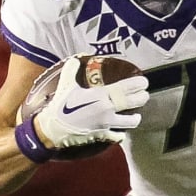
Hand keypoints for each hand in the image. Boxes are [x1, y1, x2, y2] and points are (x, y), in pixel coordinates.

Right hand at [34, 55, 148, 148]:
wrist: (52, 129)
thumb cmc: (60, 107)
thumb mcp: (65, 86)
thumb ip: (71, 70)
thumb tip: (75, 59)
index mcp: (101, 95)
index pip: (128, 87)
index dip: (139, 84)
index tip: (143, 82)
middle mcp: (107, 109)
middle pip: (134, 102)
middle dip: (142, 98)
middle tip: (143, 95)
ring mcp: (106, 123)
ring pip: (131, 122)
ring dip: (135, 117)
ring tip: (135, 115)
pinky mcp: (101, 135)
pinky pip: (117, 136)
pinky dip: (120, 134)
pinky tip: (121, 132)